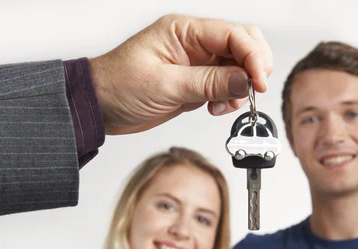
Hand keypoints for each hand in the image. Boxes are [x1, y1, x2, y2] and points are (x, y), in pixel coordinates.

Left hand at [90, 13, 272, 133]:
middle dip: (253, 68)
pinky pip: (225, 84)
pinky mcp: (196, 81)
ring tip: (224, 105)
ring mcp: (196, 62)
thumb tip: (244, 81)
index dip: (253, 57)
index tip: (259, 83)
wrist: (99, 107)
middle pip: (242, 45)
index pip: (233, 35)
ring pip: (238, 67)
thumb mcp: (165, 85)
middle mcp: (194, 42)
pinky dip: (230, 97)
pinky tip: (216, 108)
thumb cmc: (118, 86)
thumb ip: (208, 83)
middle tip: (252, 92)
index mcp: (184, 31)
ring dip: (241, 86)